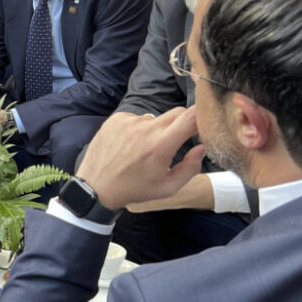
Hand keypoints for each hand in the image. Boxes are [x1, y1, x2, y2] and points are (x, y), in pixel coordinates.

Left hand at [76, 108, 206, 210]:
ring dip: (158, 129)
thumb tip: (202, 147)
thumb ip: (191, 167)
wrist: (96, 186)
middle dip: (183, 123)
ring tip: (145, 149)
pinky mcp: (116, 118)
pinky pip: (137, 118)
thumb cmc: (134, 189)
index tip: (205, 122)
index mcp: (161, 145)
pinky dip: (139, 128)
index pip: (191, 116)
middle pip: (177, 113)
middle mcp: (145, 128)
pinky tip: (129, 145)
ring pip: (156, 118)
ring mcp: (129, 121)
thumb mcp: (168, 187)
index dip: (202, 116)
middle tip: (176, 140)